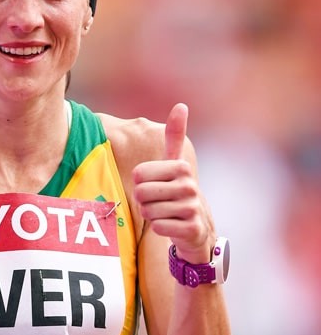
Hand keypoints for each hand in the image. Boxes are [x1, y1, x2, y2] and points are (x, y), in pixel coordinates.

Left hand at [132, 103, 212, 261]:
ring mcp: (192, 208)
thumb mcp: (175, 164)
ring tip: (165, 213)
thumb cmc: (177, 192)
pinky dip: (159, 228)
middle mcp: (189, 186)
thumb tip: (181, 105)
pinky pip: (158, 227)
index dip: (140, 183)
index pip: (139, 174)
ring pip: (148, 211)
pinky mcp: (191, 228)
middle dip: (143, 201)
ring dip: (151, 215)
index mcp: (181, 167)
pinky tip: (171, 225)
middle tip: (158, 202)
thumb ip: (175, 136)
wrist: (196, 227)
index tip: (155, 185)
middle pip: (141, 193)